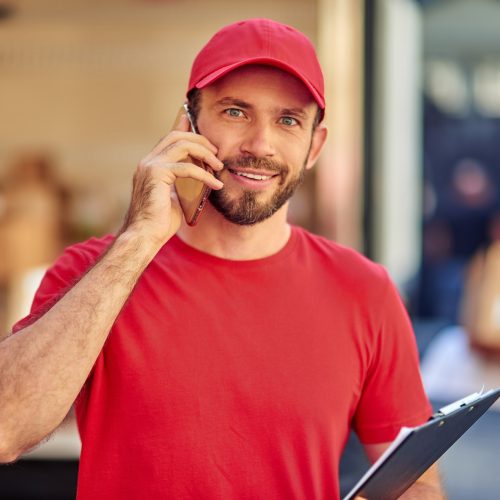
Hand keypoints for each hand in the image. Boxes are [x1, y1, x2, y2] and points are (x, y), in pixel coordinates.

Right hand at [119, 111, 223, 245]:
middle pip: (176, 136)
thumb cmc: (159, 222)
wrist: (144, 236)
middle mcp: (147, 162)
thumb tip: (198, 176)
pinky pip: (187, 168)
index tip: (202, 128)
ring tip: (219, 166)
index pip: (168, 139)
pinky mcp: (156, 175)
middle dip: (199, 140)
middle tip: (216, 152)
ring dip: (205, 153)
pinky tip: (216, 184)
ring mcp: (150, 166)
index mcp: (150, 165)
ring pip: (181, 145)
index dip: (184, 129)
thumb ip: (181, 183)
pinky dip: (205, 175)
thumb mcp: (174, 197)